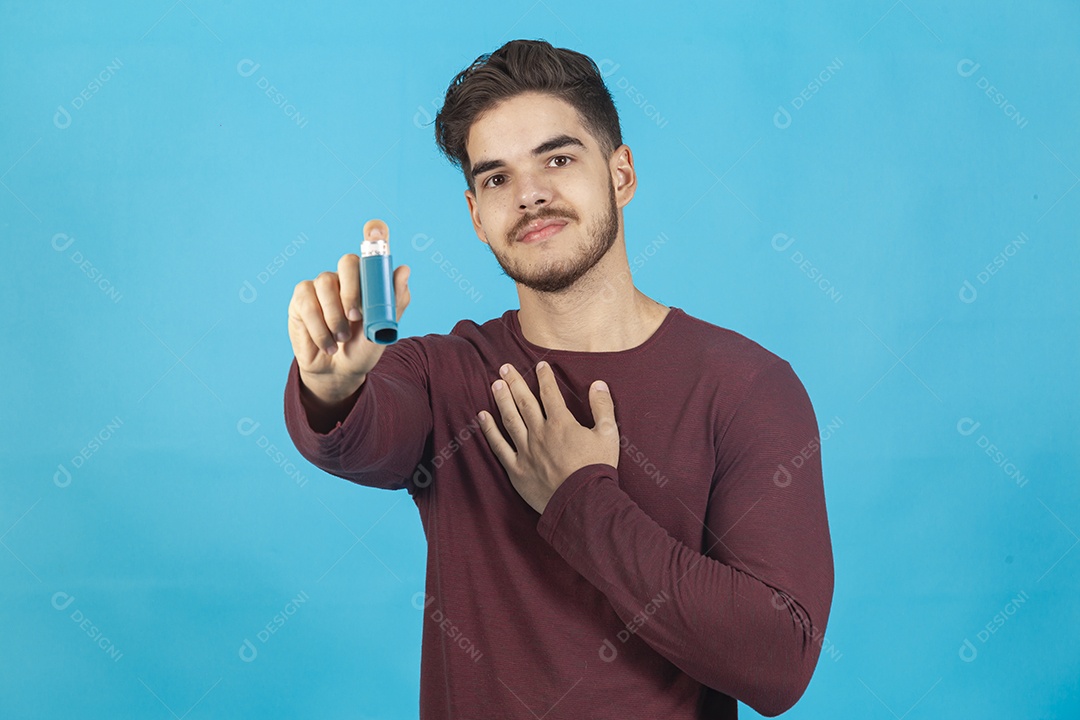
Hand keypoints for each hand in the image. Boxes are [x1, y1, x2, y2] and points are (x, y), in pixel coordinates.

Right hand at [287, 219, 410, 402]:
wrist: (339, 372)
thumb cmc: (363, 348)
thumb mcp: (384, 330)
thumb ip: (394, 301)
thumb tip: (403, 269)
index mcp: (369, 280)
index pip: (372, 246)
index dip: (374, 232)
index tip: (376, 230)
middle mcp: (345, 277)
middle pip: (347, 261)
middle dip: (352, 289)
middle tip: (356, 317)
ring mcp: (321, 285)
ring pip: (325, 284)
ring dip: (335, 318)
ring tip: (342, 340)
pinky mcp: (301, 298)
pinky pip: (308, 303)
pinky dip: (320, 328)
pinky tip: (327, 344)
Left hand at [476, 360, 618, 513]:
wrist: (582, 503)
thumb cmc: (596, 469)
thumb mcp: (608, 435)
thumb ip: (602, 407)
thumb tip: (598, 384)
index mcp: (561, 424)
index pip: (550, 393)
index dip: (545, 377)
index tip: (540, 365)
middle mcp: (539, 433)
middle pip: (524, 402)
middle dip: (515, 382)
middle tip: (505, 367)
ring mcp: (525, 451)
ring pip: (510, 419)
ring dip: (501, 399)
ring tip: (495, 384)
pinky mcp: (516, 469)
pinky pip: (499, 446)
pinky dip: (489, 430)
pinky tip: (482, 417)